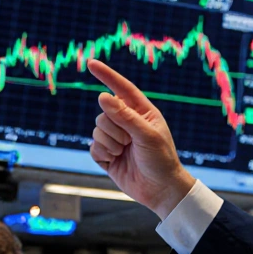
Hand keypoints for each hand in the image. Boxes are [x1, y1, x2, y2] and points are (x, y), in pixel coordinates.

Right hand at [88, 59, 195, 219]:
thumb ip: (125, 116)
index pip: (121, 89)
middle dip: (114, 128)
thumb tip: (102, 97)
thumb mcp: (146, 135)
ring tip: (126, 153)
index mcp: (141, 112)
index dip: (106, 75)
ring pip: (97, 129)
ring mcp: (115, 138)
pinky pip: (93, 147)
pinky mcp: (106, 155)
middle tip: (130, 142)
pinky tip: (116, 161)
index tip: (91, 63)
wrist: (160, 190)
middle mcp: (127, 122)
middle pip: (104, 113)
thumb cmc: (161, 160)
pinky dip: (103, 154)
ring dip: (110, 143)